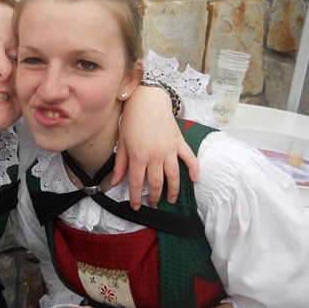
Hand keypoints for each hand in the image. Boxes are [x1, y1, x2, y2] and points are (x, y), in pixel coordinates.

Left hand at [113, 86, 198, 208]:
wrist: (148, 100)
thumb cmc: (132, 120)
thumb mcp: (122, 142)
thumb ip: (119, 165)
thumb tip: (113, 183)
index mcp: (139, 156)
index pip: (137, 184)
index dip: (136, 198)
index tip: (136, 207)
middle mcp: (155, 155)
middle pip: (157, 183)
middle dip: (155, 197)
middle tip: (153, 204)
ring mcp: (169, 149)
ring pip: (174, 176)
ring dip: (173, 191)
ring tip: (170, 199)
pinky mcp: (179, 142)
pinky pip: (190, 159)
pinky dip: (194, 170)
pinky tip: (195, 180)